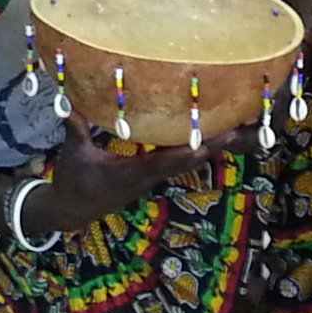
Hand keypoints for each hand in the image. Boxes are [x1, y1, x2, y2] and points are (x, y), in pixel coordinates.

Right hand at [30, 125, 252, 234]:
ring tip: (238, 127)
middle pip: (190, 160)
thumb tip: (68, 102)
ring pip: (189, 161)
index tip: (215, 138)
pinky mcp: (150, 175)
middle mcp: (150, 176)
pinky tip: (209, 135)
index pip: (170, 160)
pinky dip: (197, 147)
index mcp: (134, 173)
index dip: (192, 149)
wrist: (71, 210)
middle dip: (216, 145)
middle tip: (243, 128)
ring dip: (212, 146)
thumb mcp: (73, 154)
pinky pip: (179, 160)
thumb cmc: (73, 181)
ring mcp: (152, 177)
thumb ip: (75, 127)